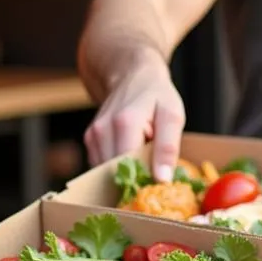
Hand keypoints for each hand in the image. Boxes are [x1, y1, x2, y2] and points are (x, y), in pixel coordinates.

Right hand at [83, 62, 184, 180]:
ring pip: (107, 174)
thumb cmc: (156, 96)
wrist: (132, 76)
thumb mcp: (172, 116)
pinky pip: (102, 167)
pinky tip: (130, 155)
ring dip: (126, 173)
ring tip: (142, 156)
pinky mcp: (89, 141)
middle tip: (152, 170)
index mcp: (124, 124)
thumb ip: (168, 147)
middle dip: (135, 178)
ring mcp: (92, 136)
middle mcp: (102, 131)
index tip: (158, 184)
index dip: (144, 180)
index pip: (130, 168)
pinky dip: (116, 168)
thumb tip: (162, 179)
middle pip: (116, 174)